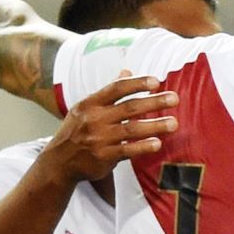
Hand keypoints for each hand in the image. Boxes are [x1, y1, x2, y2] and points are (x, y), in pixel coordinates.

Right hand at [40, 75, 179, 186]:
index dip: (136, 83)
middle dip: (153, 102)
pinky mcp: (103, 157)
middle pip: (128, 107)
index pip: (116, 88)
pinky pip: (126, 151)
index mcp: (91, 103)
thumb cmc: (78, 130)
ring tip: (173, 123)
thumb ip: (109, 91)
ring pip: (131, 129)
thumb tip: (128, 71)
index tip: (156, 81)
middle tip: (174, 99)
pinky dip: (142, 147)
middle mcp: (94, 119)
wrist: (59, 162)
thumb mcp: (87, 108)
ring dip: (155, 125)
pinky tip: (157, 144)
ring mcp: (98, 138)